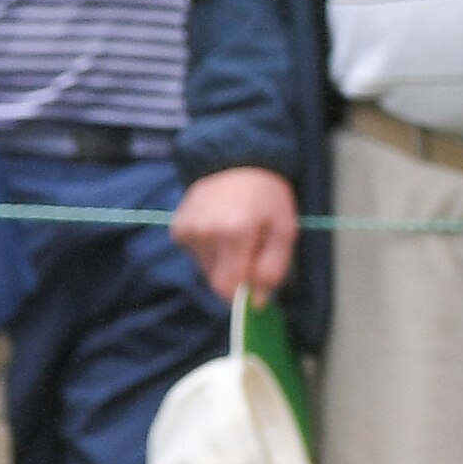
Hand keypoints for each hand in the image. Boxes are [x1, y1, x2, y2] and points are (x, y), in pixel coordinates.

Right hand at [173, 167, 300, 306]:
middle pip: (216, 281)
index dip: (242, 293)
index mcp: (234, 232)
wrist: (237, 162)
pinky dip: (210, 251)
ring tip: (235, 236)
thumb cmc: (267, 196)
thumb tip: (258, 301)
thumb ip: (273, 269)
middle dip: (235, 275)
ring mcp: (187, 231)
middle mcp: (204, 233)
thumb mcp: (285, 231)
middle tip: (250, 251)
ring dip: (223, 262)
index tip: (255, 284)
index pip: (227, 287)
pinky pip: (196, 255)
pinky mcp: (177, 230)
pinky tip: (219, 231)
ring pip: (206, 269)